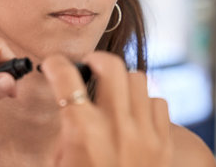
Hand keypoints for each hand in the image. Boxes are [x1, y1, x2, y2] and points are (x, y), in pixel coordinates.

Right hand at [41, 52, 172, 166]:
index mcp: (83, 132)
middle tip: (88, 65)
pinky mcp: (163, 144)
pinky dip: (144, 102)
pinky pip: (158, 103)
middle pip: (112, 66)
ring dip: (122, 80)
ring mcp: (145, 134)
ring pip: (138, 79)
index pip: (66, 78)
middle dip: (96, 59)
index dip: (55, 64)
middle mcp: (116, 127)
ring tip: (112, 90)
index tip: (52, 64)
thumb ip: (64, 128)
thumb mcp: (59, 161)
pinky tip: (133, 112)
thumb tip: (65, 100)